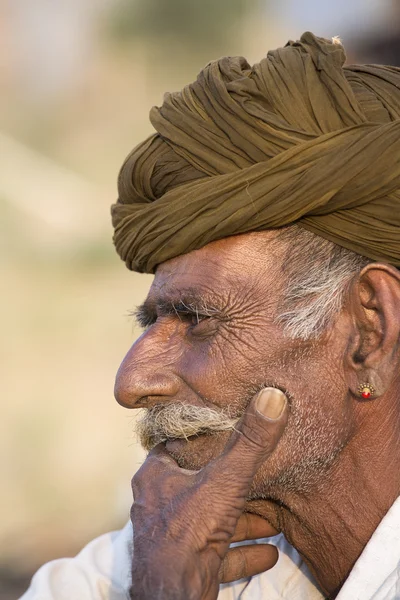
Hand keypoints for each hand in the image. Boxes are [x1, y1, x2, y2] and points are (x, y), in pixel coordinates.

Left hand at [130, 388, 287, 599]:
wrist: (175, 596)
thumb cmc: (189, 532)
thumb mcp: (226, 480)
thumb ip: (250, 443)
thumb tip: (272, 398)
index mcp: (156, 475)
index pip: (177, 443)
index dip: (204, 435)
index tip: (229, 428)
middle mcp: (158, 503)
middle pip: (198, 483)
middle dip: (231, 483)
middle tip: (257, 475)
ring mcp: (169, 536)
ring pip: (208, 520)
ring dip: (240, 519)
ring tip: (272, 518)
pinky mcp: (183, 564)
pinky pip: (215, 553)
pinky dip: (240, 550)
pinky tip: (269, 552)